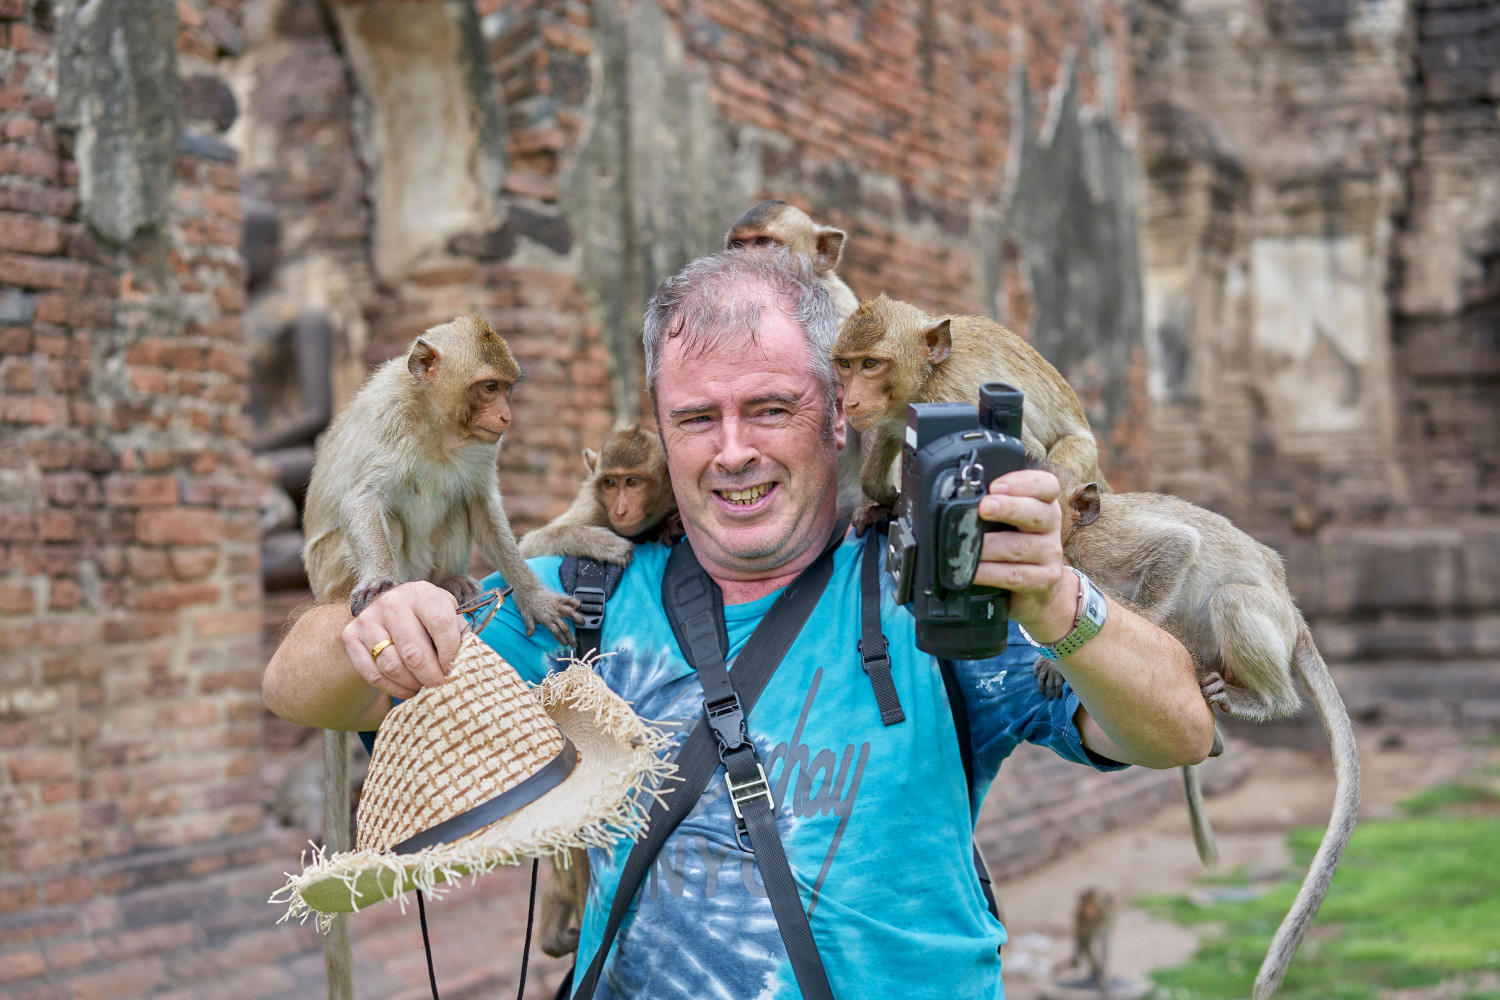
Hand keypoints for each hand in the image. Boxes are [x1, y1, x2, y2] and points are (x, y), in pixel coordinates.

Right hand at [341, 582, 464, 699]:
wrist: (387, 611)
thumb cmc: (427, 617)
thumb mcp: (447, 615)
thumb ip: (460, 633)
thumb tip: (467, 662)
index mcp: (422, 593)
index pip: (441, 624)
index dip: (451, 654)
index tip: (454, 670)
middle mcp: (392, 602)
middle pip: (414, 652)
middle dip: (432, 677)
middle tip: (441, 687)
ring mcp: (368, 619)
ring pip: (392, 666)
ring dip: (413, 684)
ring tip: (425, 687)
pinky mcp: (351, 636)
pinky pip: (373, 674)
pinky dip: (393, 688)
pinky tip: (408, 690)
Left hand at [973, 468, 1079, 644]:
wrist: (1041, 593)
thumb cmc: (1017, 549)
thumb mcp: (1012, 523)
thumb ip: (994, 506)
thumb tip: (959, 497)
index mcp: (1043, 504)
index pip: (1045, 484)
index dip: (1022, 482)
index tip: (995, 486)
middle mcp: (1050, 526)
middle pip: (1035, 513)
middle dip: (1007, 508)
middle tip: (984, 507)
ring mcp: (1049, 555)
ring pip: (1019, 546)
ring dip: (990, 545)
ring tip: (969, 544)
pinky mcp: (1043, 581)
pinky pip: (1013, 575)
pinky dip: (988, 572)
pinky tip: (972, 571)